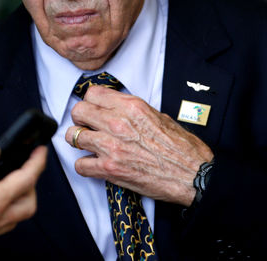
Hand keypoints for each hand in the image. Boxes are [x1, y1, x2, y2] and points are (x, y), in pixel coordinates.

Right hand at [0, 143, 46, 260]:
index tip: (41, 150)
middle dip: (33, 183)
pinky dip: (8, 210)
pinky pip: (5, 223)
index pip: (27, 178)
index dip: (37, 161)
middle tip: (28, 168)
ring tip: (15, 184)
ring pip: (19, 215)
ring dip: (23, 198)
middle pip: (29, 201)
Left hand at [65, 85, 212, 205]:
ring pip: (73, 136)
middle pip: (78, 111)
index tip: (93, 108)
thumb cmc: (182, 148)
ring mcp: (111, 146)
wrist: (193, 174)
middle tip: (86, 125)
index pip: (93, 93)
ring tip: (88, 145)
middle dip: (80, 118)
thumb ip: (134, 110)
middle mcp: (118, 123)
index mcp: (132, 107)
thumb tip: (119, 109)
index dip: (90, 101)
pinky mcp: (110, 169)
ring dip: (79, 141)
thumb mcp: (159, 116)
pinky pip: (80, 165)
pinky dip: (85, 166)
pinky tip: (94, 165)